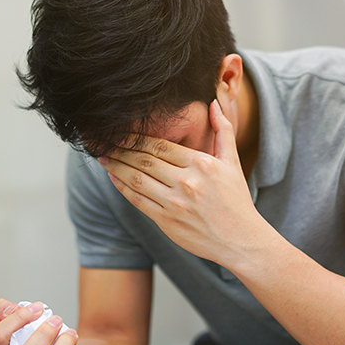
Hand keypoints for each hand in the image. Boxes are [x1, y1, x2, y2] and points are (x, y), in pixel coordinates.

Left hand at [98, 100, 266, 265]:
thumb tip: (213, 104)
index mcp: (201, 164)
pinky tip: (114, 178)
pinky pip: (138, 200)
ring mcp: (175, 202)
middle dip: (121, 150)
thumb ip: (223, 131)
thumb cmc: (236, 201)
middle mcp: (186, 182)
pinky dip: (123, 188)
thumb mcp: (233, 162)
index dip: (137, 138)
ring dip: (117, 166)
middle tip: (105, 142)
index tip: (121, 133)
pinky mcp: (166, 221)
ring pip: (137, 179)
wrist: (241, 240)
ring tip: (103, 157)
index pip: (161, 145)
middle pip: (145, 160)